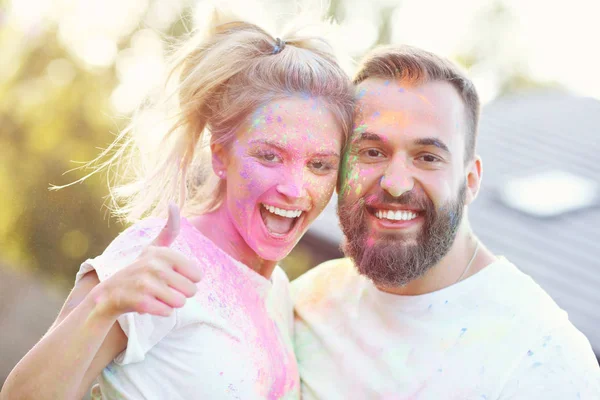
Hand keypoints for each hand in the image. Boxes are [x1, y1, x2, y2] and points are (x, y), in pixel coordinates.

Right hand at [92, 203, 201, 318]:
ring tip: (156, 295)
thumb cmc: (140, 270)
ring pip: (181, 302)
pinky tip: (149, 304)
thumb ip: (169, 229)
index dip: (187, 279)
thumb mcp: (154, 247)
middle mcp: (155, 266)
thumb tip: (173, 203)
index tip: (171, 276)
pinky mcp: (140, 302)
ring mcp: (146, 284)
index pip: (198, 275)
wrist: (109, 293)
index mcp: (164, 253)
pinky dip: (162, 311)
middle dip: (180, 293)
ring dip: (171, 303)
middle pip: (192, 290)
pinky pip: (168, 312)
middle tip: (162, 288)